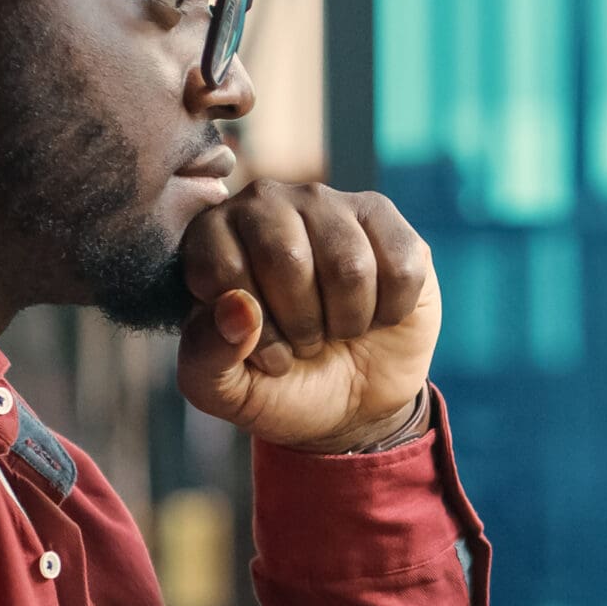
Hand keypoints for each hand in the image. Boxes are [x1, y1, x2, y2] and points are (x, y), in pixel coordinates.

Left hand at [175, 183, 442, 453]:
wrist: (350, 401)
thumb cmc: (278, 385)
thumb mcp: (223, 390)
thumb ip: (206, 355)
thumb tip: (238, 307)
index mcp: (211, 235)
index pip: (221, 268)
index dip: (246, 330)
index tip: (258, 352)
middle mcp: (265, 204)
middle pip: (287, 258)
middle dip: (301, 324)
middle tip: (303, 341)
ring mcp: (328, 205)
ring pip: (349, 266)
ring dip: (347, 321)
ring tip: (337, 328)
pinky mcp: (383, 218)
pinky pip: (400, 268)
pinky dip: (389, 312)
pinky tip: (375, 312)